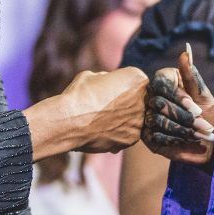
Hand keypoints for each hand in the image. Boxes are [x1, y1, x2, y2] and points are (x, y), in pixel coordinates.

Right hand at [26, 67, 147, 158]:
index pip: (137, 82)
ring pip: (134, 119)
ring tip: (102, 120)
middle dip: (126, 104)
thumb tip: (111, 83)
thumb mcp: (93, 76)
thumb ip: (109, 80)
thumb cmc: (79, 94)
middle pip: (139, 101)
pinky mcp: (132, 139)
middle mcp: (143, 99)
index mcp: (137, 79)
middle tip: (107, 107)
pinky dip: (118, 134)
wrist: (70, 121)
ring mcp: (139, 120)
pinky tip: (103, 131)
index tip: (110, 91)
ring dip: (122, 120)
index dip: (123, 86)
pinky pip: (128, 134)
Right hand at [142, 44, 213, 167]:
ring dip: (181, 129)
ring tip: (198, 134)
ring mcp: (148, 117)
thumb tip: (185, 53)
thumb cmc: (207, 112)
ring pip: (157, 120)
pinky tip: (187, 140)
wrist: (210, 140)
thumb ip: (191, 75)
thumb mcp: (202, 94)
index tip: (196, 108)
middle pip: (159, 103)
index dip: (178, 96)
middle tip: (203, 124)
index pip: (160, 83)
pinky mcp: (148, 136)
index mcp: (164, 82)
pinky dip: (174, 139)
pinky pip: (156, 136)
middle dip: (183, 116)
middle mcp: (153, 97)